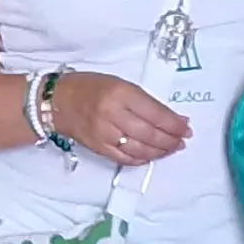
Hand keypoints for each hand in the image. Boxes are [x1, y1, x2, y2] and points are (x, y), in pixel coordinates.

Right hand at [48, 71, 189, 166]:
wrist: (57, 101)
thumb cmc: (90, 87)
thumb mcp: (120, 84)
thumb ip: (145, 101)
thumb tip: (172, 118)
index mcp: (121, 93)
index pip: (156, 113)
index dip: (175, 124)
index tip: (186, 127)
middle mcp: (112, 114)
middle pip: (150, 134)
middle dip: (171, 140)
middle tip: (182, 140)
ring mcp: (104, 134)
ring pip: (140, 149)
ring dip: (160, 152)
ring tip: (171, 148)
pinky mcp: (98, 147)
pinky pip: (125, 158)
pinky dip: (142, 159)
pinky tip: (151, 155)